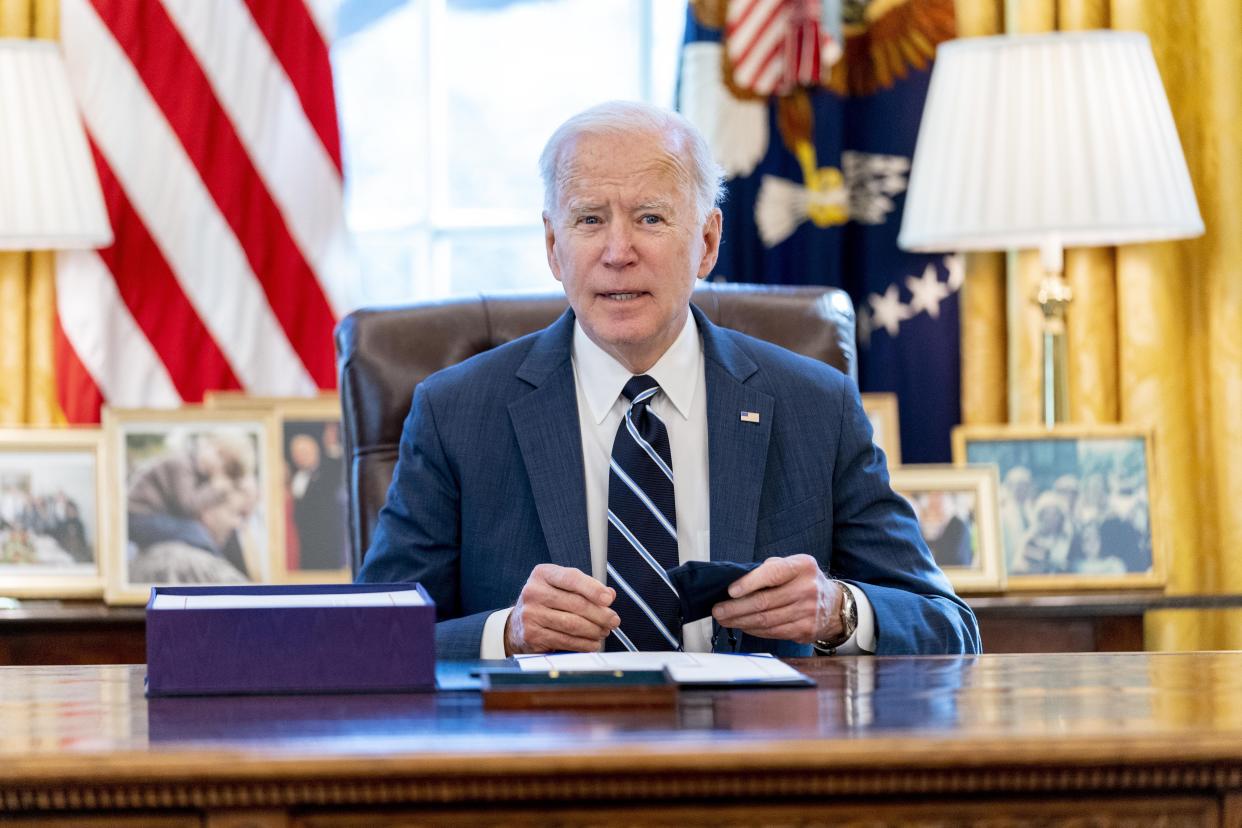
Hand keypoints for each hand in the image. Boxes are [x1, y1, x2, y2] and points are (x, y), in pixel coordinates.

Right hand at [505, 564, 618, 654]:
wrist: (517, 624)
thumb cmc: (546, 602)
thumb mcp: (562, 587)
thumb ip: (585, 587)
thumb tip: (609, 594)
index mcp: (543, 574)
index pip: (571, 578)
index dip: (593, 589)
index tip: (608, 599)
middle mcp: (533, 592)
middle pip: (576, 604)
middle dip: (600, 614)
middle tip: (613, 620)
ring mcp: (531, 614)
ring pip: (573, 625)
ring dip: (594, 630)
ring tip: (604, 632)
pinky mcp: (532, 635)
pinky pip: (565, 641)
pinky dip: (584, 644)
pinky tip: (592, 643)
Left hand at [710, 554, 841, 644]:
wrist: (834, 605)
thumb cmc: (803, 581)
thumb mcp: (791, 566)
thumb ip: (767, 570)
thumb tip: (736, 583)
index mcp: (803, 566)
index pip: (773, 574)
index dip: (749, 583)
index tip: (730, 591)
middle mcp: (807, 589)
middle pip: (765, 602)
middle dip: (736, 608)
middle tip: (718, 610)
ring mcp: (808, 612)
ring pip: (766, 620)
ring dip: (741, 621)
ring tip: (725, 619)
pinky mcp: (805, 630)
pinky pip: (773, 632)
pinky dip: (754, 630)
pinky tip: (743, 626)